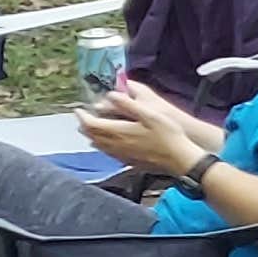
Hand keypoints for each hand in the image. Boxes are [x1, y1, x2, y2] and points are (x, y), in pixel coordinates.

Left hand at [79, 79, 209, 181]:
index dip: (82, 116)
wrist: (179, 159)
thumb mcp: (150, 114)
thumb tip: (111, 95)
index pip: (92, 124)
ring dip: (92, 136)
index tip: (78, 109)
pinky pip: (109, 153)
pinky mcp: (129, 162)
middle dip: (85, 126)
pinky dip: (102, 146)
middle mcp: (116, 145)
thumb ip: (129, 104)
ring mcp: (122, 155)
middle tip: (82, 118)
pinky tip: (106, 145)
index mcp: (119, 131)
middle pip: (93, 136)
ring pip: (99, 146)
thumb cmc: (168, 135)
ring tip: (90, 130)